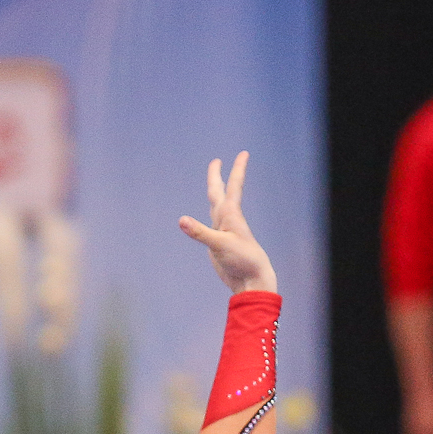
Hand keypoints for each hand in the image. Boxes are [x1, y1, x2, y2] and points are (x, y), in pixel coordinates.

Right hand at [178, 151, 277, 294]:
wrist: (251, 279)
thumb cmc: (242, 259)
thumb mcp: (219, 245)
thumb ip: (200, 232)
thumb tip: (181, 220)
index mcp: (231, 215)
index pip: (233, 187)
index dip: (237, 170)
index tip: (244, 154)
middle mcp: (227, 220)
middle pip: (220, 193)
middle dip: (217, 177)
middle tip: (216, 161)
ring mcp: (222, 231)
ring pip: (216, 207)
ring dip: (215, 194)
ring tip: (213, 184)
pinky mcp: (218, 244)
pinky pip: (210, 226)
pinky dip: (206, 217)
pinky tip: (208, 220)